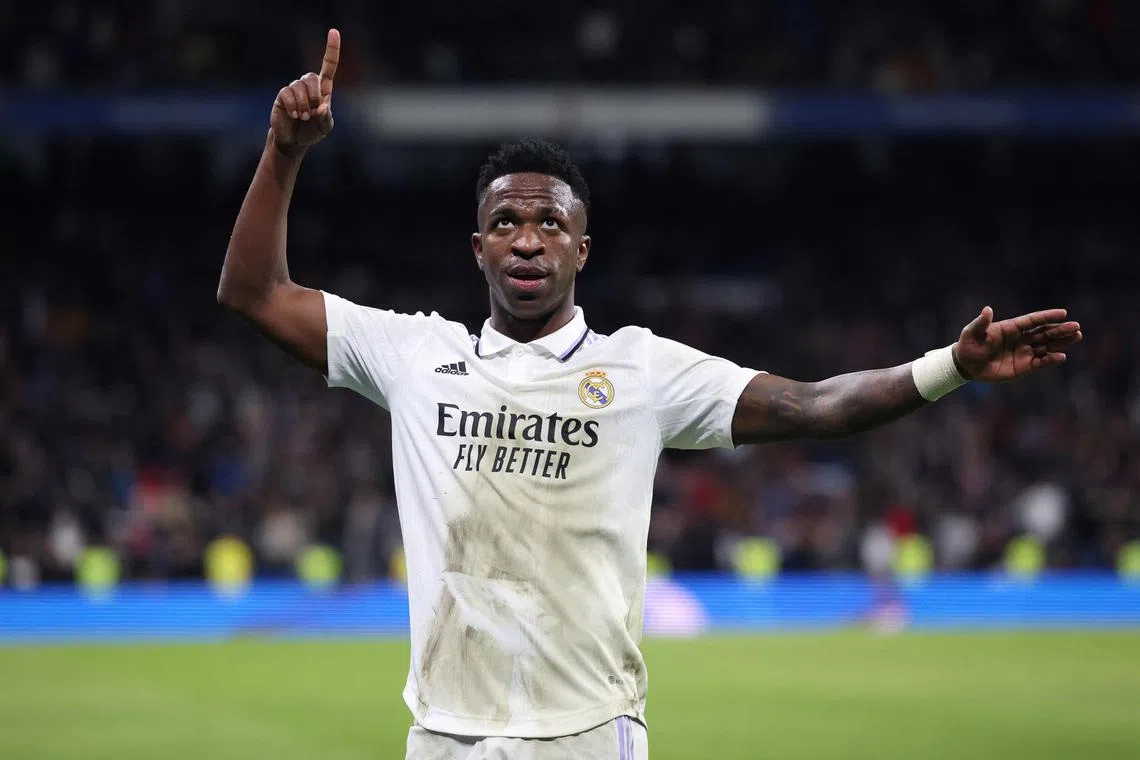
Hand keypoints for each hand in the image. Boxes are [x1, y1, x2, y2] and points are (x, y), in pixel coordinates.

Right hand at [270, 29, 339, 154]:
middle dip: (314, 95)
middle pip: (312, 77)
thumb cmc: (312, 131)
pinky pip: (287, 93)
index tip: (334, 32)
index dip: (331, 49)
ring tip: (303, 117)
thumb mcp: (325, 127)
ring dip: (303, 104)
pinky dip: (293, 105)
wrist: (294, 140)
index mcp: (323, 89)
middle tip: (313, 111)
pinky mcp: (282, 96)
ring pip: (299, 86)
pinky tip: (294, 115)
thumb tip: (321, 107)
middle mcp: (308, 86)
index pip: (328, 65)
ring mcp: (294, 89)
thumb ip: (326, 117)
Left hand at [952, 306, 1081, 381]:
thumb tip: (987, 310)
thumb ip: (981, 323)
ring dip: (1061, 342)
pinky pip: (1040, 362)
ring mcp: (1024, 352)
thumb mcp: (972, 332)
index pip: (1033, 320)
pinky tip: (1061, 356)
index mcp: (1011, 327)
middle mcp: (1021, 338)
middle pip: (1044, 332)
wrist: (965, 365)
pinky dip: (1050, 359)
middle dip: (1060, 329)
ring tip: (1076, 337)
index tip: (1063, 313)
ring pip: (1046, 346)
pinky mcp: (1023, 366)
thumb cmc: (968, 345)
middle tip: (1076, 327)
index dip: (1048, 316)